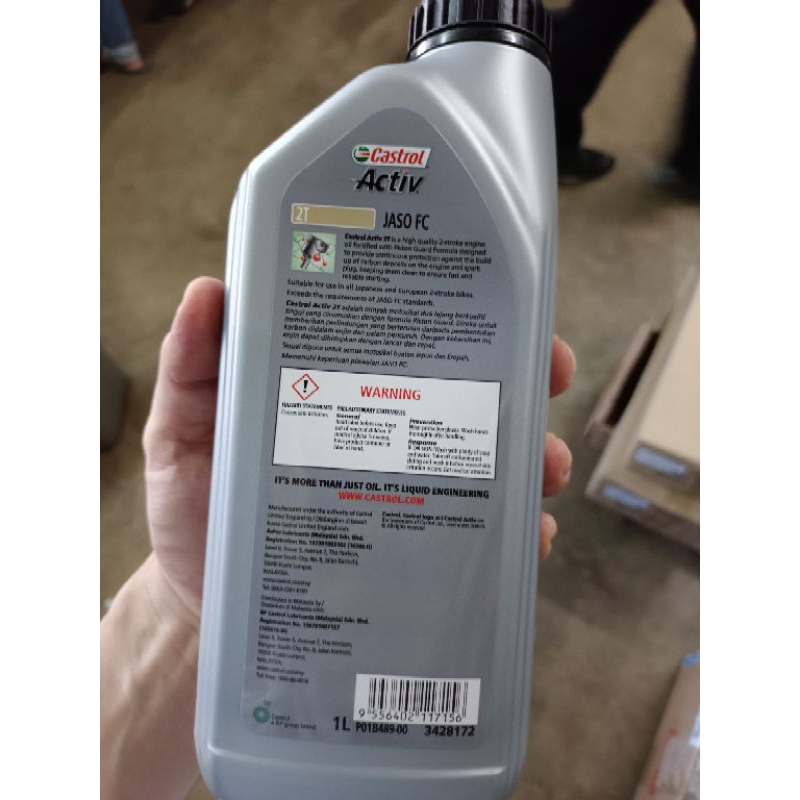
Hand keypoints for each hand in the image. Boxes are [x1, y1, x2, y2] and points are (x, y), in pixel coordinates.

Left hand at [143, 278, 574, 618]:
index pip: (406, 341)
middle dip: (520, 380)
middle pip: (464, 396)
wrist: (204, 604)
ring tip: (542, 467)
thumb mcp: (180, 433)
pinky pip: (475, 540)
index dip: (459, 315)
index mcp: (337, 393)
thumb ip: (189, 370)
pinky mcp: (411, 554)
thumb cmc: (193, 509)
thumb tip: (208, 293)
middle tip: (547, 376)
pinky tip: (527, 538)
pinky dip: (513, 535)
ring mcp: (403, 495)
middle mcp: (382, 436)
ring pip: (485, 465)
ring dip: (530, 458)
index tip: (503, 301)